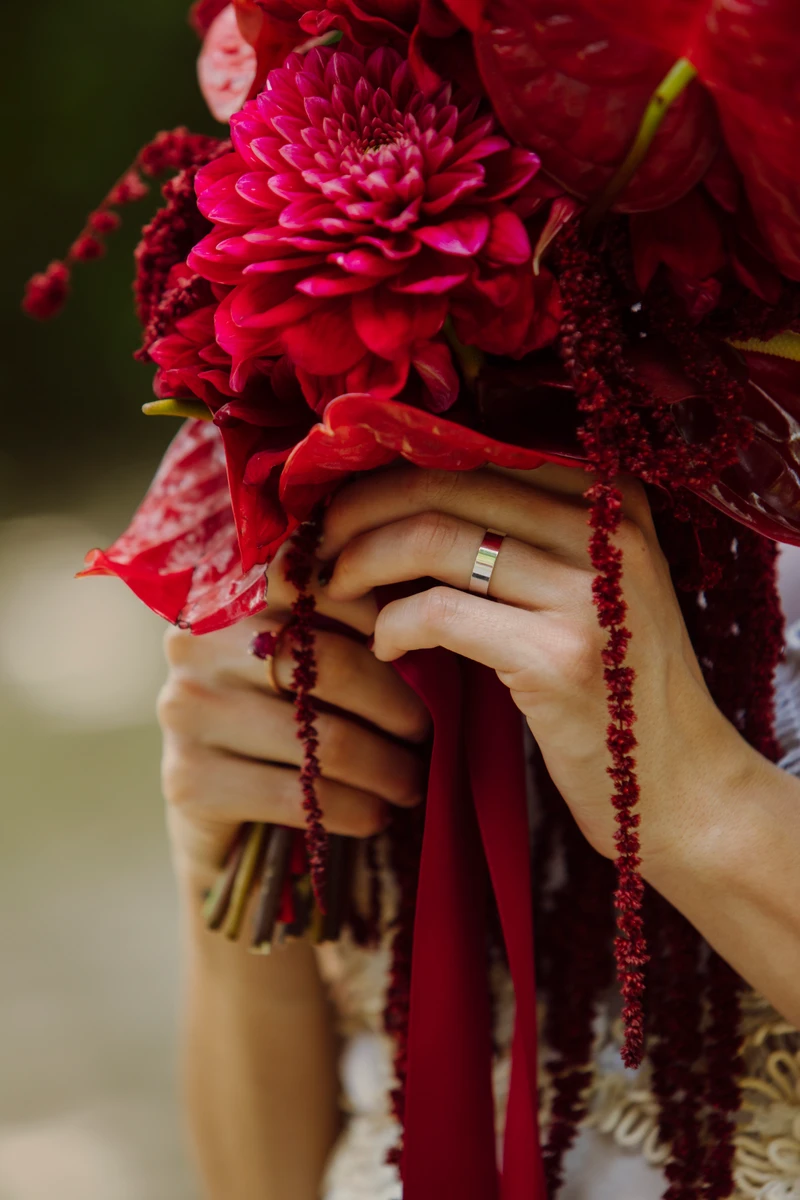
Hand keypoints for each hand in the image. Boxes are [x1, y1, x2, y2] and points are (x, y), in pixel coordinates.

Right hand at [158, 541, 429, 887]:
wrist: (218, 806)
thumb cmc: (285, 709)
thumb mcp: (308, 648)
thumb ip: (349, 612)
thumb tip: (428, 605)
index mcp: (229, 590)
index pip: (325, 588)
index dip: (384, 617)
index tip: (423, 652)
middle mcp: (195, 642)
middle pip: (330, 663)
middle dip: (396, 705)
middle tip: (427, 731)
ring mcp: (185, 711)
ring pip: (321, 737)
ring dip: (385, 768)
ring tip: (411, 781)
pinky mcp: (188, 780)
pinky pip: (297, 796)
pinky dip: (353, 809)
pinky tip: (375, 815)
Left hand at [319, 463, 760, 872]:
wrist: (680, 788)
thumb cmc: (617, 688)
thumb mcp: (591, 588)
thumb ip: (524, 536)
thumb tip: (398, 500)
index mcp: (614, 496)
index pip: (478, 446)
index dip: (393, 465)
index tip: (342, 499)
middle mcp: (609, 526)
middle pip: (446, 481)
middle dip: (359, 510)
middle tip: (318, 545)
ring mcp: (589, 591)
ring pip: (434, 539)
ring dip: (360, 563)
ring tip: (333, 590)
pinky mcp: (558, 657)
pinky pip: (439, 613)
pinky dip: (391, 625)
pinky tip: (382, 645)